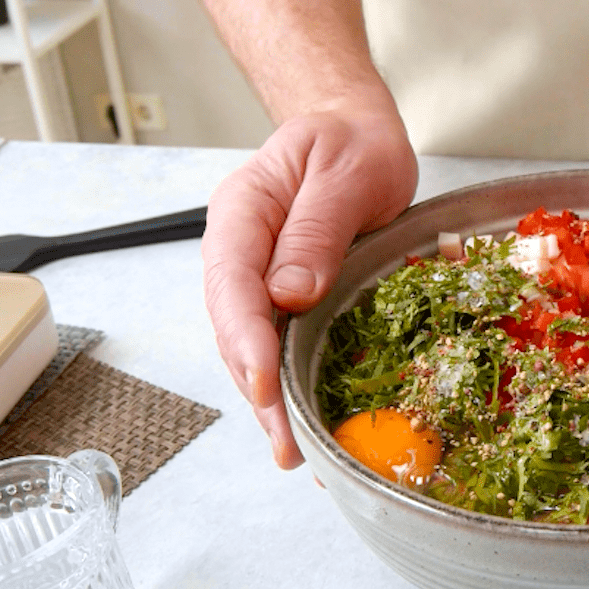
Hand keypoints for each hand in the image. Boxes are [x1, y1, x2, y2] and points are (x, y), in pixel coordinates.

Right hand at [202, 100, 416, 467]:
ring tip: (296, 452)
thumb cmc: (352, 145)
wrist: (356, 135)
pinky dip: (291, 385)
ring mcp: (259, 276)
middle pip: (235, 327)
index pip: (232, 281)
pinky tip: (307, 422)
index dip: (246, 338)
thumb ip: (318, 228)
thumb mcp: (345, 172)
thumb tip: (290, 292)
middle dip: (258, 390)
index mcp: (244, 211)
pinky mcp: (286, 297)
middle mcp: (242, 250)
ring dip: (272, 402)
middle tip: (287, 445)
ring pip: (253, 346)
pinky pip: (281, 344)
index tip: (264, 382)